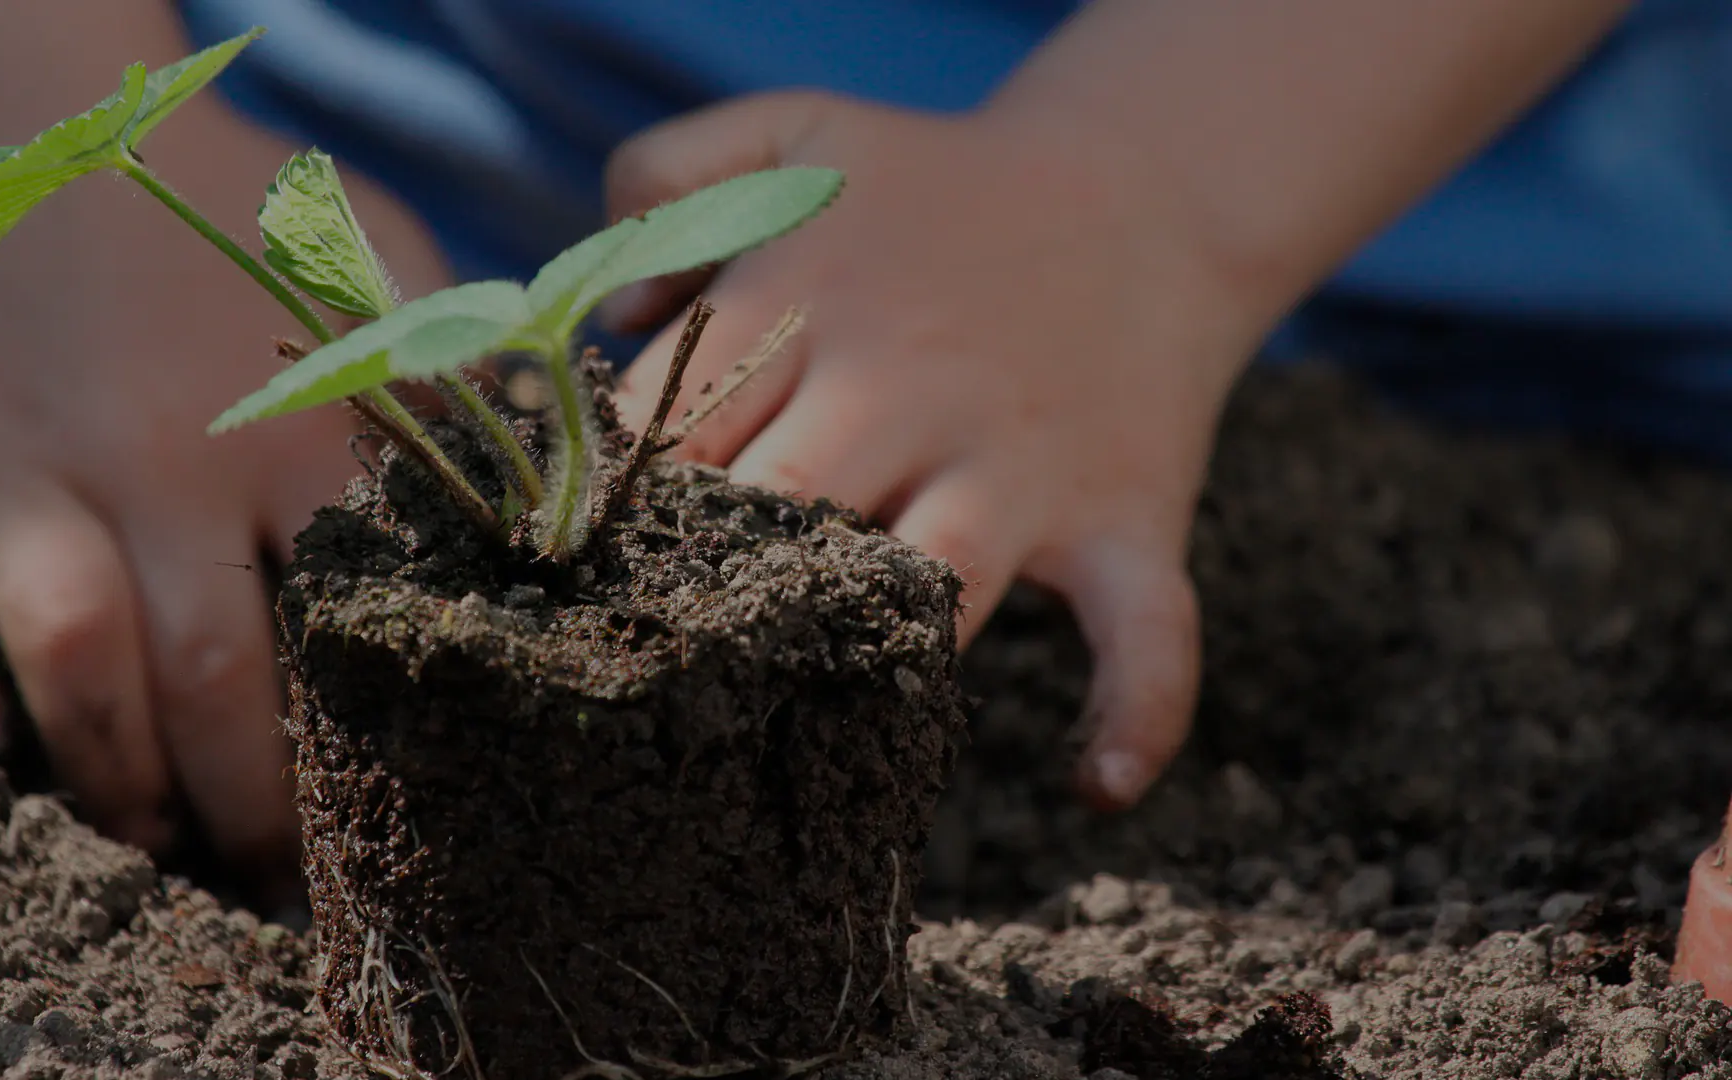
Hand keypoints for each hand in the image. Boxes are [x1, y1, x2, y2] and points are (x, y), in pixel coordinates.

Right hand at [0, 73, 448, 897]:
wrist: (35, 115)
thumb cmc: (232, 217)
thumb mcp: (373, 270)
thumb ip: (453, 381)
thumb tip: (552, 501)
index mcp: (292, 424)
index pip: (348, 625)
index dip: (368, 752)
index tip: (382, 824)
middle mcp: (158, 453)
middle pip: (206, 674)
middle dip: (242, 808)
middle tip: (264, 876)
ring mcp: (23, 459)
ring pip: (65, 656)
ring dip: (108, 776)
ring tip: (150, 837)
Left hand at [609, 92, 1275, 806]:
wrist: (1145, 188)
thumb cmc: (939, 187)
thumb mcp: (794, 130)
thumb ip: (666, 175)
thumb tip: (612, 321)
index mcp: (811, 304)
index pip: (674, 429)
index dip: (620, 504)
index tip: (586, 561)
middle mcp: (907, 390)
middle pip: (778, 512)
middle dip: (714, 584)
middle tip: (661, 653)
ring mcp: (1019, 464)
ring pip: (929, 585)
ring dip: (867, 652)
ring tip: (807, 717)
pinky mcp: (1123, 518)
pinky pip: (1147, 631)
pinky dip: (1138, 711)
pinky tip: (1096, 783)